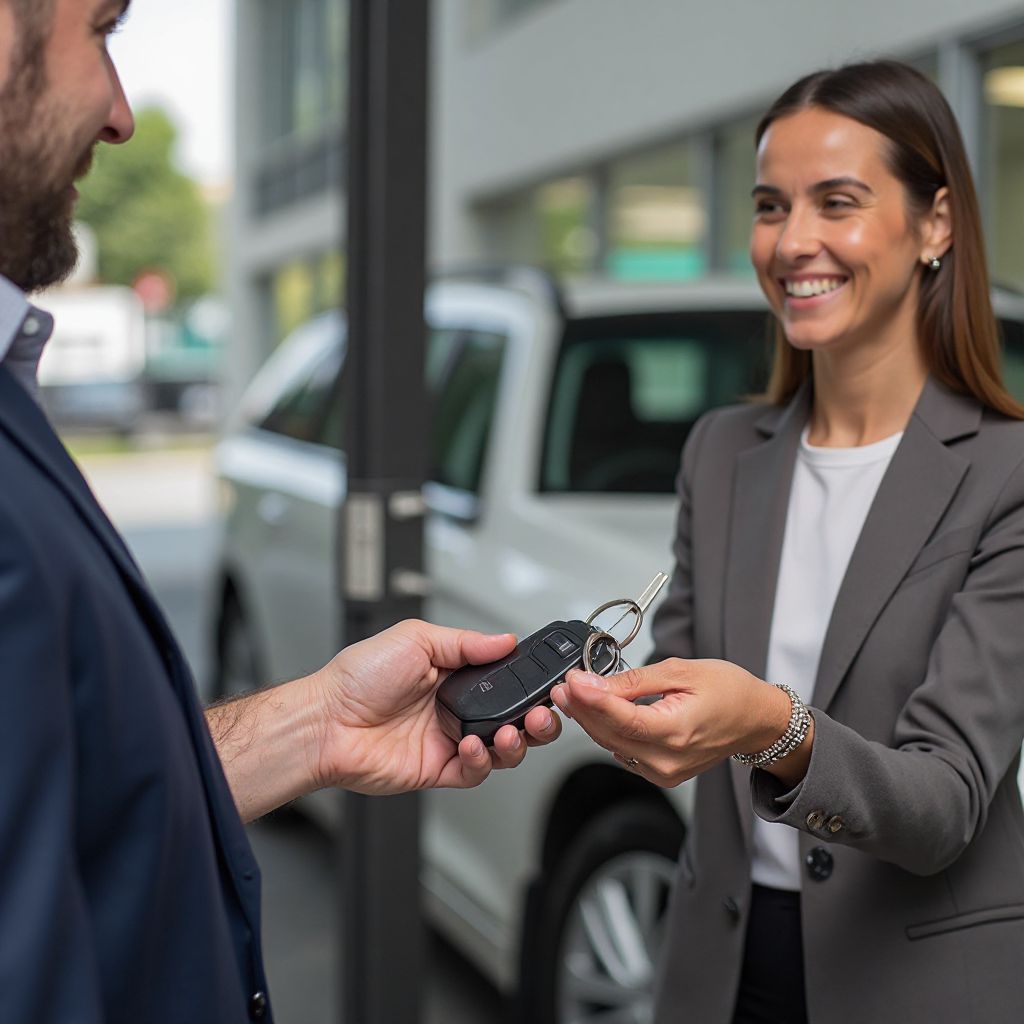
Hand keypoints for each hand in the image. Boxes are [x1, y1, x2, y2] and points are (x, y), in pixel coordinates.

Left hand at [308, 619, 561, 794]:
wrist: (327, 722)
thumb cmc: (357, 677)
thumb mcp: (415, 639)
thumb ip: (466, 642)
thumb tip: (505, 639)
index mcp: (452, 674)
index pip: (505, 680)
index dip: (528, 684)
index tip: (545, 682)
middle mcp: (453, 707)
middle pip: (513, 718)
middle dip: (536, 719)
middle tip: (540, 714)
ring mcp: (447, 740)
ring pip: (502, 749)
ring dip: (515, 742)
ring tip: (510, 732)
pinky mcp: (437, 768)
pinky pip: (474, 772)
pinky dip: (482, 762)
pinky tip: (473, 747)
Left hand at [550, 658, 790, 786]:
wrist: (756, 720)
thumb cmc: (729, 691)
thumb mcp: (681, 671)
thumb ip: (635, 681)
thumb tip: (596, 683)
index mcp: (677, 731)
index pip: (621, 719)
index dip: (590, 700)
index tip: (571, 681)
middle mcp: (668, 760)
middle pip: (610, 735)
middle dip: (582, 708)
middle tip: (562, 685)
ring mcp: (663, 772)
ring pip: (612, 745)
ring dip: (590, 720)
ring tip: (573, 694)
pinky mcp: (660, 774)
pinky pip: (623, 752)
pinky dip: (608, 731)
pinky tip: (597, 711)